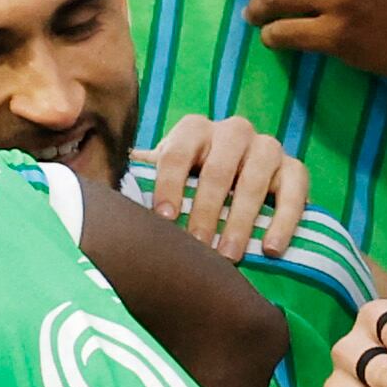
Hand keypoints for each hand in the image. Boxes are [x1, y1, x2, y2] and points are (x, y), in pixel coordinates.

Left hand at [139, 111, 315, 258]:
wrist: (236, 187)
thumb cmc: (187, 190)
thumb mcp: (162, 181)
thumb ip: (135, 185)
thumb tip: (90, 199)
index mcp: (194, 130)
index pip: (178, 151)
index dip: (169, 184)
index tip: (164, 218)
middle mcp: (233, 131)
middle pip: (218, 167)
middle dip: (206, 210)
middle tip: (197, 246)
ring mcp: (267, 147)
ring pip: (255, 177)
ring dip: (241, 219)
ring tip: (229, 255)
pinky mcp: (295, 168)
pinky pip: (296, 188)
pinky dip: (284, 219)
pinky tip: (271, 248)